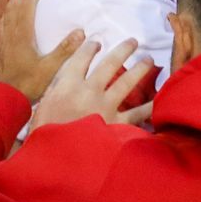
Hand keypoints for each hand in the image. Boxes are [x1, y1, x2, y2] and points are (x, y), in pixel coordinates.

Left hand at [0, 0, 83, 100]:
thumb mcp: (51, 69)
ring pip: (7, 15)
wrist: (6, 99)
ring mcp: (5, 42)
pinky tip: (9, 16)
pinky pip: (3, 25)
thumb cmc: (29, 84)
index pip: (27, 9)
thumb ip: (65, 50)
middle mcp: (12, 35)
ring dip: (13, 2)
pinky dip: (7, 15)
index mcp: (23, 36)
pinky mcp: (2, 50)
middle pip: (15, 8)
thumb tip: (81, 32)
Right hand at [31, 38, 155, 129]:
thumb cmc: (44, 136)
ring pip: (127, 82)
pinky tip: (159, 100)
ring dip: (140, 68)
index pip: (81, 59)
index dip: (89, 48)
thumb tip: (66, 79)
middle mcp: (89, 91)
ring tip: (148, 60)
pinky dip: (149, 107)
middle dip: (123, 50)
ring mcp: (106, 107)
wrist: (57, 160)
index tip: (96, 42)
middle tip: (133, 42)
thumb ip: (54, 91)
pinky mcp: (117, 125)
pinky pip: (138, 114)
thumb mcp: (41, 108)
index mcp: (67, 85)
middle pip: (109, 64)